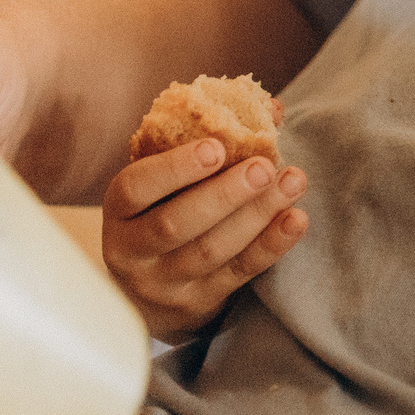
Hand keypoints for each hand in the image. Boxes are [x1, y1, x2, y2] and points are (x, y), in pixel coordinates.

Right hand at [103, 139, 307, 341]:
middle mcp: (131, 252)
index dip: (174, 168)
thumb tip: (271, 109)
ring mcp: (163, 284)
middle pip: (175, 224)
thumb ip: (207, 143)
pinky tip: (295, 219)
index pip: (135, 188)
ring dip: (257, 214)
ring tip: (292, 182)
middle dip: (224, 193)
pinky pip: (238, 274)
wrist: (150, 293)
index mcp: (119, 212)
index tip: (215, 146)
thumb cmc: (165, 213)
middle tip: (264, 167)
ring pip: (210, 251)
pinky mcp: (197, 305)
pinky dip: (270, 245)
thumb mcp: (166, 183)